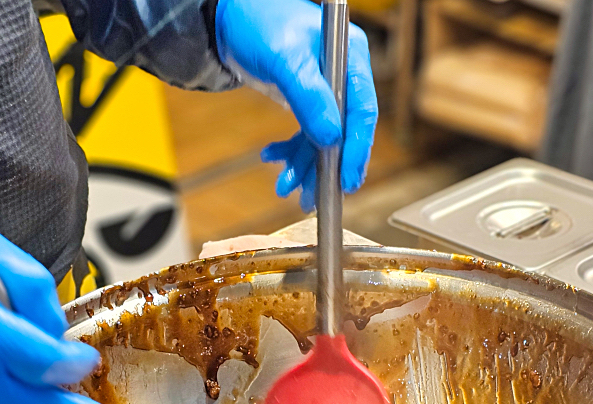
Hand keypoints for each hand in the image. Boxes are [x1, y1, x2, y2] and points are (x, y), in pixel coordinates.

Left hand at [215, 0, 377, 210]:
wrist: (229, 16)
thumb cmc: (258, 23)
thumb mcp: (283, 59)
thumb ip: (308, 97)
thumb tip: (332, 138)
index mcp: (349, 57)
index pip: (363, 110)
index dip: (356, 149)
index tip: (346, 181)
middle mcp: (343, 75)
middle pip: (345, 129)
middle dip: (326, 166)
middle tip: (313, 197)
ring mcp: (326, 88)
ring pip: (324, 137)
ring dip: (305, 164)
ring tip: (285, 187)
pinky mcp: (307, 98)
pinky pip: (306, 132)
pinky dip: (291, 150)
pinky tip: (272, 157)